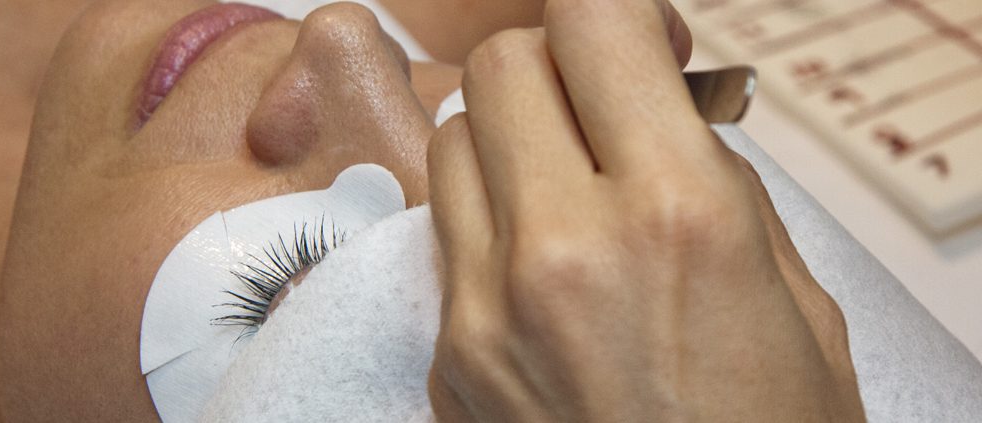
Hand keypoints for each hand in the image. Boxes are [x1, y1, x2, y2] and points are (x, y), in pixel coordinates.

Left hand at [426, 0, 864, 420]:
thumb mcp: (792, 297)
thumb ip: (715, 183)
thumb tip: (660, 111)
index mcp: (677, 214)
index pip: (592, 23)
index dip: (616, 20)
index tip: (637, 50)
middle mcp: (566, 248)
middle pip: (503, 67)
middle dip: (555, 69)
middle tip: (598, 113)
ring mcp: (486, 308)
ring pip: (455, 140)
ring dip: (508, 139)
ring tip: (561, 189)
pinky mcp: (448, 359)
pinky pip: (446, 235)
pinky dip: (486, 221)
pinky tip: (538, 268)